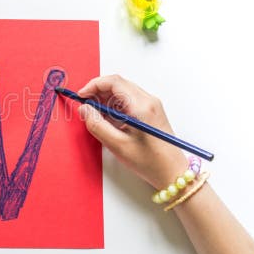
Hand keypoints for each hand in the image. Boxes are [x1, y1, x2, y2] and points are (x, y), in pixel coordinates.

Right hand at [77, 75, 187, 189]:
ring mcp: (152, 105)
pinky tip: (109, 120)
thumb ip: (97, 125)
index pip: (114, 82)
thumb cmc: (149, 161)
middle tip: (86, 106)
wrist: (172, 172)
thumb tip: (85, 109)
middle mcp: (149, 101)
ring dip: (106, 99)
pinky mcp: (151, 111)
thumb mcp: (118, 145)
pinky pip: (130, 100)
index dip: (94, 85)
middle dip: (98, 92)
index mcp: (141, 106)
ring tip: (96, 115)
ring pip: (123, 92)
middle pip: (118, 84)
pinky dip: (116, 106)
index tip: (81, 96)